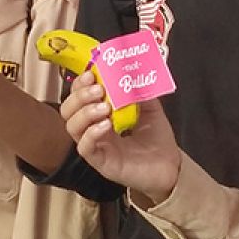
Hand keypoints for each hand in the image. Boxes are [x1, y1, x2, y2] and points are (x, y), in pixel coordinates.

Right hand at [61, 72, 181, 203]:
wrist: (170, 167)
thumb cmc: (157, 139)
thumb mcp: (150, 107)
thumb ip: (139, 91)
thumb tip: (131, 71)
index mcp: (100, 113)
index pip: (78, 96)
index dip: (80, 84)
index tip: (91, 74)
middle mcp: (92, 128)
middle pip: (68, 110)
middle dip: (79, 96)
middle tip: (98, 90)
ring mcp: (95, 145)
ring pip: (72, 127)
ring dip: (85, 112)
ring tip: (105, 107)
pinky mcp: (100, 162)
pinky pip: (84, 147)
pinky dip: (91, 133)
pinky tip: (106, 125)